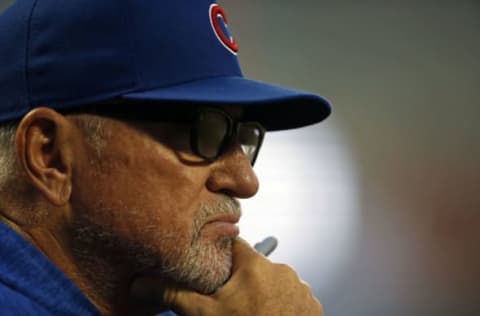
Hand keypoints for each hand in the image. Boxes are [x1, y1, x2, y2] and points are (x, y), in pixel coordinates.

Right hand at [130, 238, 323, 315]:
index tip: (213, 266)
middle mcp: (281, 270)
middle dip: (240, 280)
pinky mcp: (312, 305)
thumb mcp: (204, 315)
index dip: (220, 254)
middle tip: (230, 302)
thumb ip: (174, 295)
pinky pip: (292, 297)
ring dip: (262, 293)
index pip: (233, 245)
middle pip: (253, 267)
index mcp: (254, 265)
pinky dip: (281, 304)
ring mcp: (301, 287)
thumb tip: (139, 283)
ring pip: (273, 282)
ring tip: (251, 312)